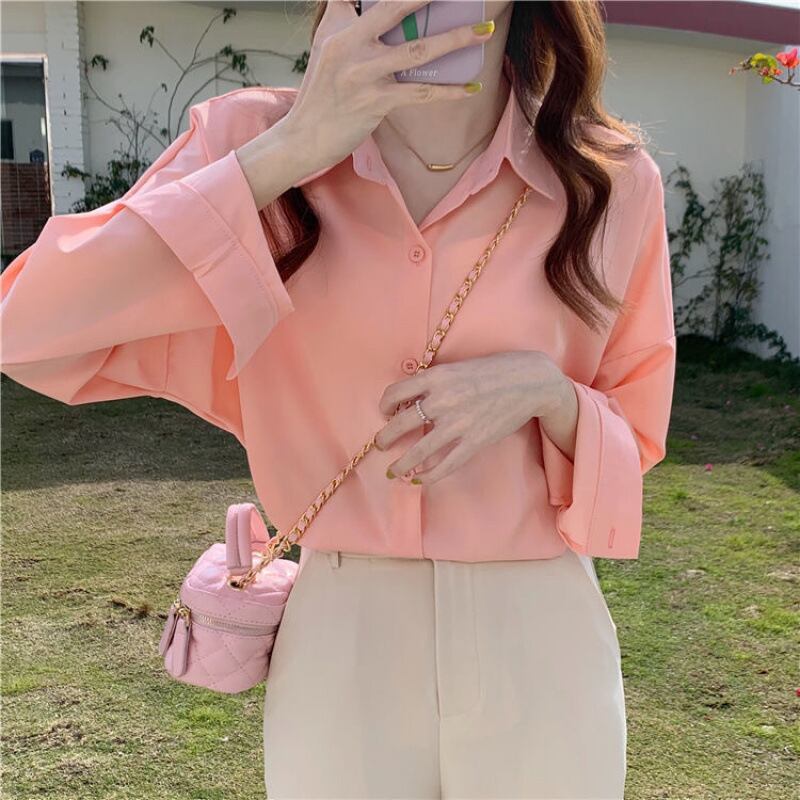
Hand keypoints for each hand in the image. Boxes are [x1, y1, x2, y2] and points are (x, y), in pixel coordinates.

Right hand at [280, 0, 494, 176]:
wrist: (304, 136)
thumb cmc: (321, 93)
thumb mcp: (326, 47)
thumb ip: (347, 21)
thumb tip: (372, 9)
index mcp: (339, 26)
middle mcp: (350, 45)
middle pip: (396, 8)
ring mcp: (363, 74)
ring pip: (418, 51)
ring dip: (456, 40)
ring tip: (485, 32)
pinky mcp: (375, 102)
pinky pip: (420, 93)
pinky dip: (449, 91)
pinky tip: (471, 88)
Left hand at [375, 351, 573, 483]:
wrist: (528, 381)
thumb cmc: (491, 371)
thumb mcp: (456, 368)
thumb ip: (433, 383)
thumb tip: (409, 402)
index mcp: (436, 377)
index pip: (395, 393)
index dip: (385, 405)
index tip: (386, 412)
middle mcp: (443, 400)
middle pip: (400, 424)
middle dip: (385, 438)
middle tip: (381, 444)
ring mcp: (458, 423)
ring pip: (418, 450)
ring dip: (401, 464)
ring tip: (392, 471)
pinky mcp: (474, 442)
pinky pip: (445, 465)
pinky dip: (428, 475)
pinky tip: (418, 480)